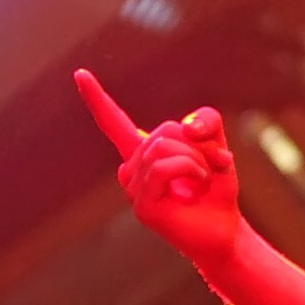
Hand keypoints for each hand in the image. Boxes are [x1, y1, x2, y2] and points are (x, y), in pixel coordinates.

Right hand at [76, 68, 244, 270]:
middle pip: (164, 130)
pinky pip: (164, 167)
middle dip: (198, 144)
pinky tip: (199, 183)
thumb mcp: (217, 145)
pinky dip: (191, 168)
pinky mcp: (144, 206)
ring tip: (204, 178)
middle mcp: (132, 170)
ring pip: (163, 146)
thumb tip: (188, 127)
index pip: (115, 123)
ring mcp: (134, 190)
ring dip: (196, 158)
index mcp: (143, 154)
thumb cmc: (216, 190)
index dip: (97, 99)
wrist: (226, 231)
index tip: (79, 74)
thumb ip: (206, 121)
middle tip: (215, 164)